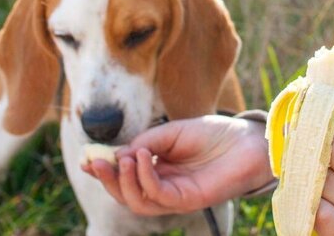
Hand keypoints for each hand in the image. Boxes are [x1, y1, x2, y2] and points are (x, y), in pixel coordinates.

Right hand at [81, 115, 272, 215]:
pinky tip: (142, 159)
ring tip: (123, 159)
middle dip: (107, 179)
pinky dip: (145, 178)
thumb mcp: (173, 131)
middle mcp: (163, 184)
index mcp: (158, 167)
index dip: (104, 169)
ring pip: (137, 201)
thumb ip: (147, 142)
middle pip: (126, 192)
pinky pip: (158, 196)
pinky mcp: (187, 200)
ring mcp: (175, 195)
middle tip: (94, 162)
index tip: (87, 159)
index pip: (125, 174)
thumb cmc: (215, 134)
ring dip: (124, 181)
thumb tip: (120, 154)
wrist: (247, 140)